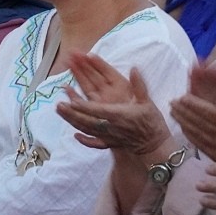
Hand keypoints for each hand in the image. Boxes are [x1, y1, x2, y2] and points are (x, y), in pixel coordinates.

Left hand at [56, 54, 171, 157]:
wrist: (156, 146)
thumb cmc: (152, 122)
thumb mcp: (147, 102)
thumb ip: (139, 85)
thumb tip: (134, 68)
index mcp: (118, 115)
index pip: (97, 110)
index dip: (84, 106)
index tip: (71, 101)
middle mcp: (111, 127)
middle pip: (87, 120)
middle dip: (72, 113)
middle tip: (59, 105)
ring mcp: (109, 137)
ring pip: (87, 129)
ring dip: (72, 121)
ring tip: (61, 112)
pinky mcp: (111, 144)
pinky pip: (95, 143)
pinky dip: (84, 140)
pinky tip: (75, 135)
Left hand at [171, 61, 215, 164]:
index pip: (213, 114)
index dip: (197, 106)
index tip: (184, 97)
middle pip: (202, 123)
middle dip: (186, 111)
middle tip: (172, 101)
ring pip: (199, 134)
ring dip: (185, 122)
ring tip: (173, 112)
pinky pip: (202, 147)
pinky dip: (191, 137)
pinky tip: (183, 130)